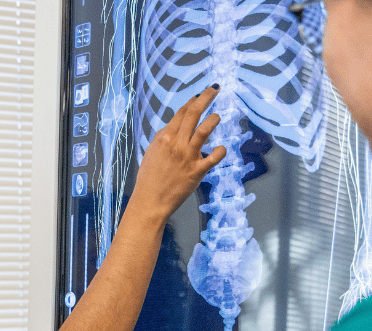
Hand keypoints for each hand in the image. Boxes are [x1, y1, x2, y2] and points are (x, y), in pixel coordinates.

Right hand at [129, 85, 225, 221]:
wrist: (150, 201)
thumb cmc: (149, 178)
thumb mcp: (151, 153)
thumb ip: (163, 138)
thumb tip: (173, 127)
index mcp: (164, 138)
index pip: (181, 113)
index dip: (192, 101)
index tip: (199, 96)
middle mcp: (176, 143)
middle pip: (193, 113)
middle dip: (206, 98)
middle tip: (214, 89)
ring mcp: (188, 156)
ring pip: (205, 130)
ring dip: (213, 119)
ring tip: (218, 116)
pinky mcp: (197, 171)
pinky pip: (214, 157)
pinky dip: (221, 151)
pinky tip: (222, 148)